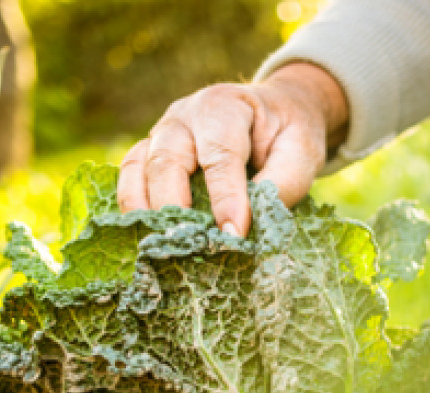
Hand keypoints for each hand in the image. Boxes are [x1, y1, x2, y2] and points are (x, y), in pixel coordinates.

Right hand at [116, 63, 348, 235]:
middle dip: (175, 207)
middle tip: (190, 245)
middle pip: (167, 160)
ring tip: (160, 246)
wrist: (273, 113)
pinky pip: (129, 176)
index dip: (225, 196)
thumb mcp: (299, 151)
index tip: (233, 235)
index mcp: (224, 107)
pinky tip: (145, 236)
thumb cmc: (286, 134)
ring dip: (143, 210)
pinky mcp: (149, 152)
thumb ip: (282, 183)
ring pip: (137, 168)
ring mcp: (160, 133)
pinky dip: (132, 206)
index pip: (219, 154)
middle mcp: (184, 116)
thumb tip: (251, 225)